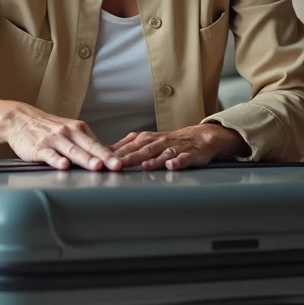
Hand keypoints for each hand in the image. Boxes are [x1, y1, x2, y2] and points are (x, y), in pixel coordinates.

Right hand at [1, 103, 123, 170]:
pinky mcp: (39, 148)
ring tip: (97, 166)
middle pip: (89, 146)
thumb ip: (87, 143)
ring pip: (72, 151)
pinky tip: (63, 165)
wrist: (20, 119)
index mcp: (79, 129)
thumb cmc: (48, 128)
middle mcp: (69, 132)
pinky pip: (50, 154)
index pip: (98, 144)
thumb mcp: (69, 130)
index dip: (112, 155)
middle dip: (105, 157)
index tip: (124, 163)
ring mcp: (54, 140)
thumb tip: (111, 156)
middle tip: (117, 166)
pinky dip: (57, 160)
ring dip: (86, 159)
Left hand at [111, 123, 246, 170]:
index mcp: (147, 139)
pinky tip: (172, 166)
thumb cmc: (169, 141)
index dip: (117, 153)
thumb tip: (105, 151)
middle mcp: (159, 142)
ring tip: (145, 167)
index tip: (104, 160)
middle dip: (130, 157)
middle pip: (143, 150)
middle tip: (118, 165)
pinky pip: (184, 158)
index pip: (129, 146)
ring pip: (162, 154)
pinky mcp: (190, 154)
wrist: (200, 137)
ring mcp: (175, 148)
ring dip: (153, 160)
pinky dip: (178, 162)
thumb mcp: (147, 140)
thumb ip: (127, 146)